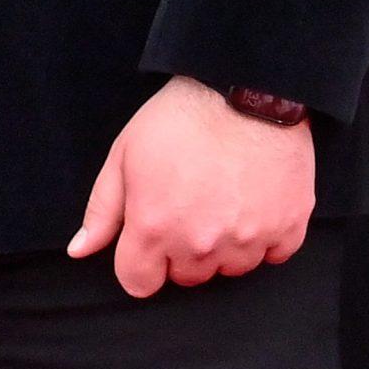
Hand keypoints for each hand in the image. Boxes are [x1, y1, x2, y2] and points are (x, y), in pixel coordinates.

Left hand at [66, 76, 314, 297]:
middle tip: (191, 203)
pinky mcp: (287, 229)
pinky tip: (256, 198)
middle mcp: (200, 245)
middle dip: (183, 249)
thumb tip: (80, 250)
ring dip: (226, 244)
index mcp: (154, 229)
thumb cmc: (181, 116)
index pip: (139, 283)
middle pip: (187, 277)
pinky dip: (266, 234)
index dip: (140, 259)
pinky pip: (273, 253)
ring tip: (225, 195)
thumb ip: (102, 210)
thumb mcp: (125, 154)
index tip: (151, 232)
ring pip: (231, 268)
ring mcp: (247, 241)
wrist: (246, 85)